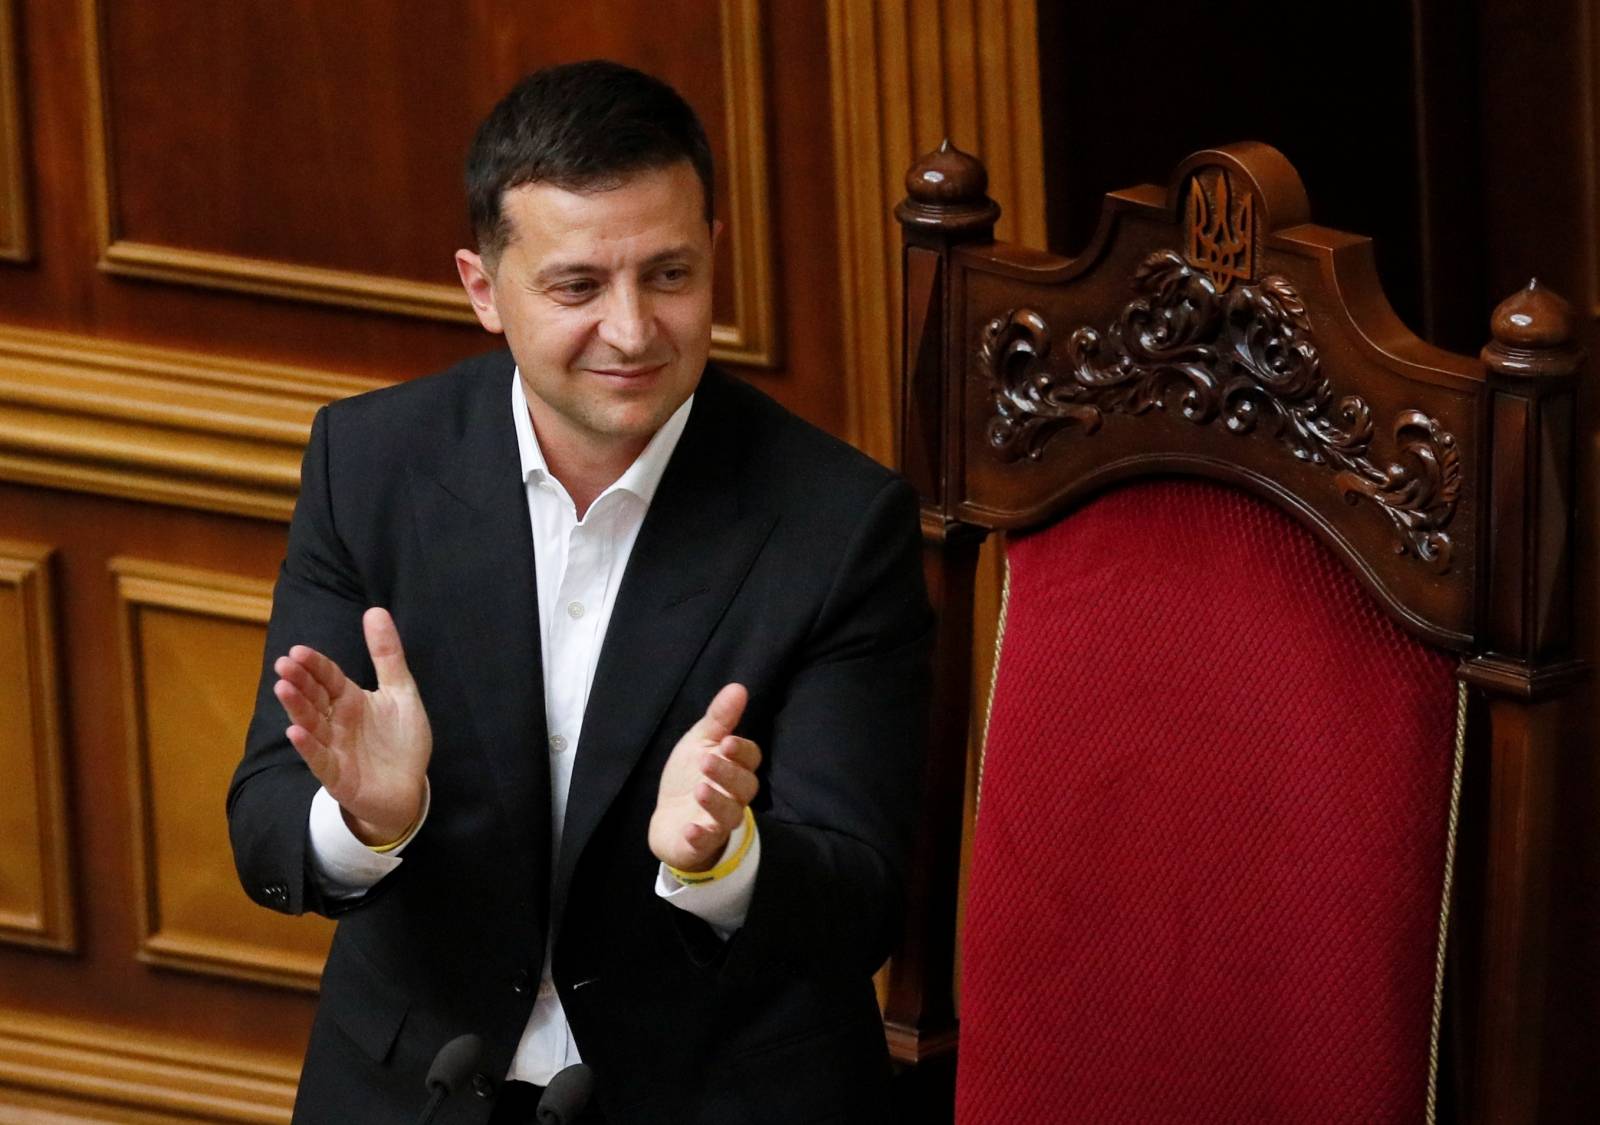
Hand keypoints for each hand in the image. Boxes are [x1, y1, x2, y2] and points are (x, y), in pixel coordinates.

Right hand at [272, 607, 431, 844]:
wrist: (410, 789)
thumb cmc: (401, 740)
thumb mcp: (400, 691)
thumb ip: (387, 654)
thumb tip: (375, 610)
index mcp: (350, 700)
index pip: (328, 677)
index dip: (315, 665)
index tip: (298, 650)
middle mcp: (337, 721)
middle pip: (314, 697)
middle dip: (300, 681)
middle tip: (283, 664)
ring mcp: (334, 748)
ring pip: (311, 724)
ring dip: (297, 708)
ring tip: (282, 689)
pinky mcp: (338, 775)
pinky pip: (320, 758)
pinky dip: (308, 746)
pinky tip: (295, 731)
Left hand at [649, 683, 761, 872]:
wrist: (668, 821)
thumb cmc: (689, 776)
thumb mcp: (700, 742)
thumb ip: (720, 718)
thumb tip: (738, 687)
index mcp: (735, 769)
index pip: (751, 760)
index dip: (742, 751)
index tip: (726, 742)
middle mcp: (733, 797)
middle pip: (744, 787)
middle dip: (727, 773)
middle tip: (706, 760)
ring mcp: (718, 822)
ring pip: (730, 815)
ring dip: (717, 803)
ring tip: (700, 790)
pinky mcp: (701, 843)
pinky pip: (706, 842)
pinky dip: (700, 836)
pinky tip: (691, 829)